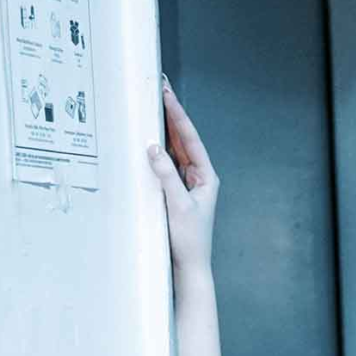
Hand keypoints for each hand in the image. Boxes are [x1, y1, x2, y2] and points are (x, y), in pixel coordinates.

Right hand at [146, 78, 218, 275]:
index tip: (167, 94)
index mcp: (206, 177)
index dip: (178, 115)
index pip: (190, 138)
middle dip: (171, 114)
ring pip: (174, 149)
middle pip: (183, 139)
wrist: (189, 266)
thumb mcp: (177, 205)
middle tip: (160, 89)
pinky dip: (158, 150)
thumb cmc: (189, 240)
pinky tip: (149, 138)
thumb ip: (166, 176)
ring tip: (154, 105)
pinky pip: (166, 164)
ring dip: (164, 129)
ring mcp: (187, 184)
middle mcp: (199, 177)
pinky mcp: (175, 192)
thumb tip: (154, 149)